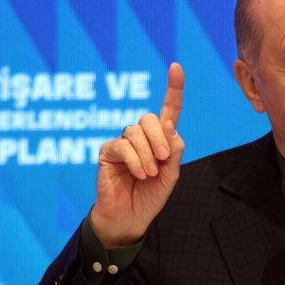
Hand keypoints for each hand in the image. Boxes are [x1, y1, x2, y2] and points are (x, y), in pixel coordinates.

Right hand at [88, 63, 185, 246]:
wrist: (131, 217)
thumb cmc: (151, 195)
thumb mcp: (171, 174)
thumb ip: (173, 150)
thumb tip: (168, 126)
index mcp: (160, 139)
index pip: (168, 109)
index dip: (173, 88)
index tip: (176, 67)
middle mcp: (141, 137)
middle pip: (149, 118)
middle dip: (159, 137)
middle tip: (163, 159)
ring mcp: (123, 143)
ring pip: (136, 131)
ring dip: (147, 154)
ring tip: (149, 174)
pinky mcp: (108, 152)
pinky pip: (122, 145)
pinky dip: (135, 160)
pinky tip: (139, 174)